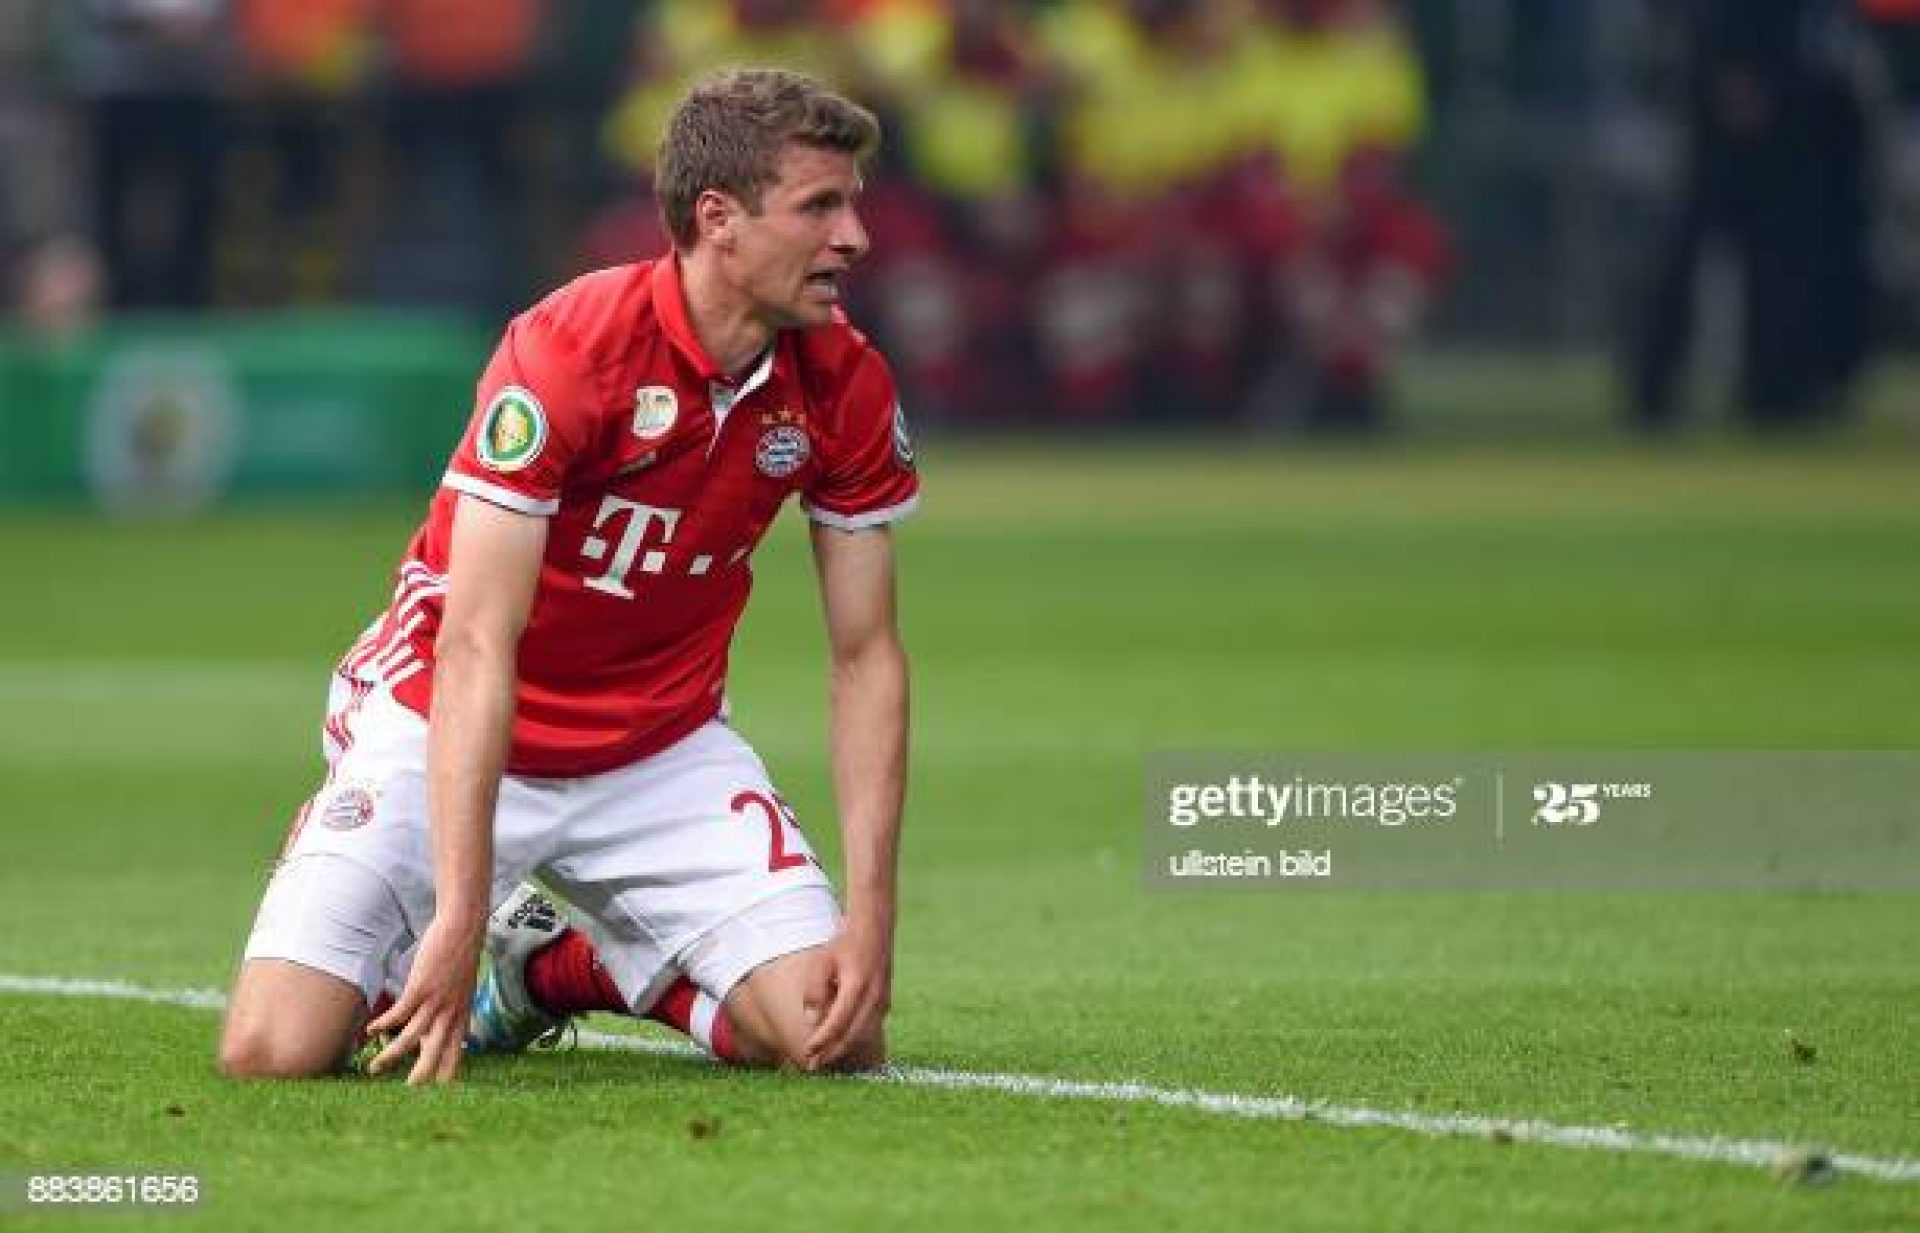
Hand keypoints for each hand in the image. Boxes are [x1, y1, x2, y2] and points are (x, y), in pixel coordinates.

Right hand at [365, 914, 483, 1084]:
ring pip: (411, 1038)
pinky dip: (383, 1024)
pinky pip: (399, 1014)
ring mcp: (435, 1002)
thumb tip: (445, 1035)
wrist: (464, 930)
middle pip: (435, 1054)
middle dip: (420, 1076)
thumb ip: (453, 1016)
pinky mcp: (420, 988)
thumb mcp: (463, 992)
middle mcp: (450, 1014)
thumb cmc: (461, 960)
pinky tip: (370, 1030)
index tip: (436, 1096)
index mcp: (461, 1017)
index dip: (445, 1075)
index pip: (455, 1054)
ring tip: (373, 1069)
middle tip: (405, 1094)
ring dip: (391, 1055)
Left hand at [801, 915, 892, 1071]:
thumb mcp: (822, 961)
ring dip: (843, 1050)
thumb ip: (815, 989)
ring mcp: (882, 1001)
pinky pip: (869, 1028)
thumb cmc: (842, 945)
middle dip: (831, 1053)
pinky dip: (854, 1040)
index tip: (806, 1051)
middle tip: (812, 1066)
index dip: (822, 1040)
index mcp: (857, 985)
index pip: (838, 1022)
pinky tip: (840, 1045)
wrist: (873, 931)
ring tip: (823, 1060)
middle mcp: (873, 997)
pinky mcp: (885, 1003)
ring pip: (863, 1036)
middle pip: (852, 1035)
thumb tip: (812, 1020)